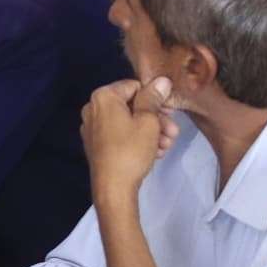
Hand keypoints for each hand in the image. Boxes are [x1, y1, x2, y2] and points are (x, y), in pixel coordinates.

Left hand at [80, 75, 176, 198]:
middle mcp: (93, 108)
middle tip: (173, 132)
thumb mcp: (148, 121)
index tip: (171, 111)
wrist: (113, 187)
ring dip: (151, 132)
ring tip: (166, 146)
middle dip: (156, 119)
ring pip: (129, 122)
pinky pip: (121, 135)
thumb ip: (153, 98)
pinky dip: (138, 140)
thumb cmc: (131, 150)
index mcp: (103, 97)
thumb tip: (161, 80)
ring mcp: (93, 127)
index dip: (155, 98)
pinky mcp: (97, 144)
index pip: (134, 86)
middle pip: (132, 106)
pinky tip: (155, 152)